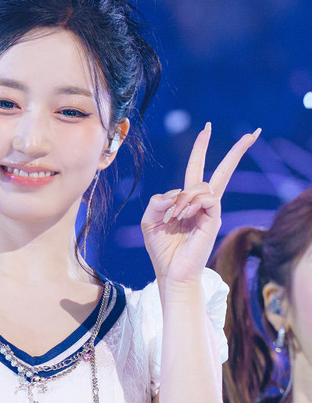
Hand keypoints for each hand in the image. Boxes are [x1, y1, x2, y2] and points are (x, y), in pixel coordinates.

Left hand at [141, 122, 260, 285]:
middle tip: (252, 133)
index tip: (205, 129)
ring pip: (201, 186)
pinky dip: (190, 203)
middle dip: (237, 152)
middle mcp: (204, 205)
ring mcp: (211, 212)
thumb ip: (157, 201)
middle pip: (222, 172)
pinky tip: (181, 216)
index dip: (200, 149)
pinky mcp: (214, 220)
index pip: (197, 170)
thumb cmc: (162, 249)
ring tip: (172, 217)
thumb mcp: (150, 220)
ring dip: (181, 199)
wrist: (171, 273)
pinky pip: (207, 198)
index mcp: (188, 202)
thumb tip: (174, 194)